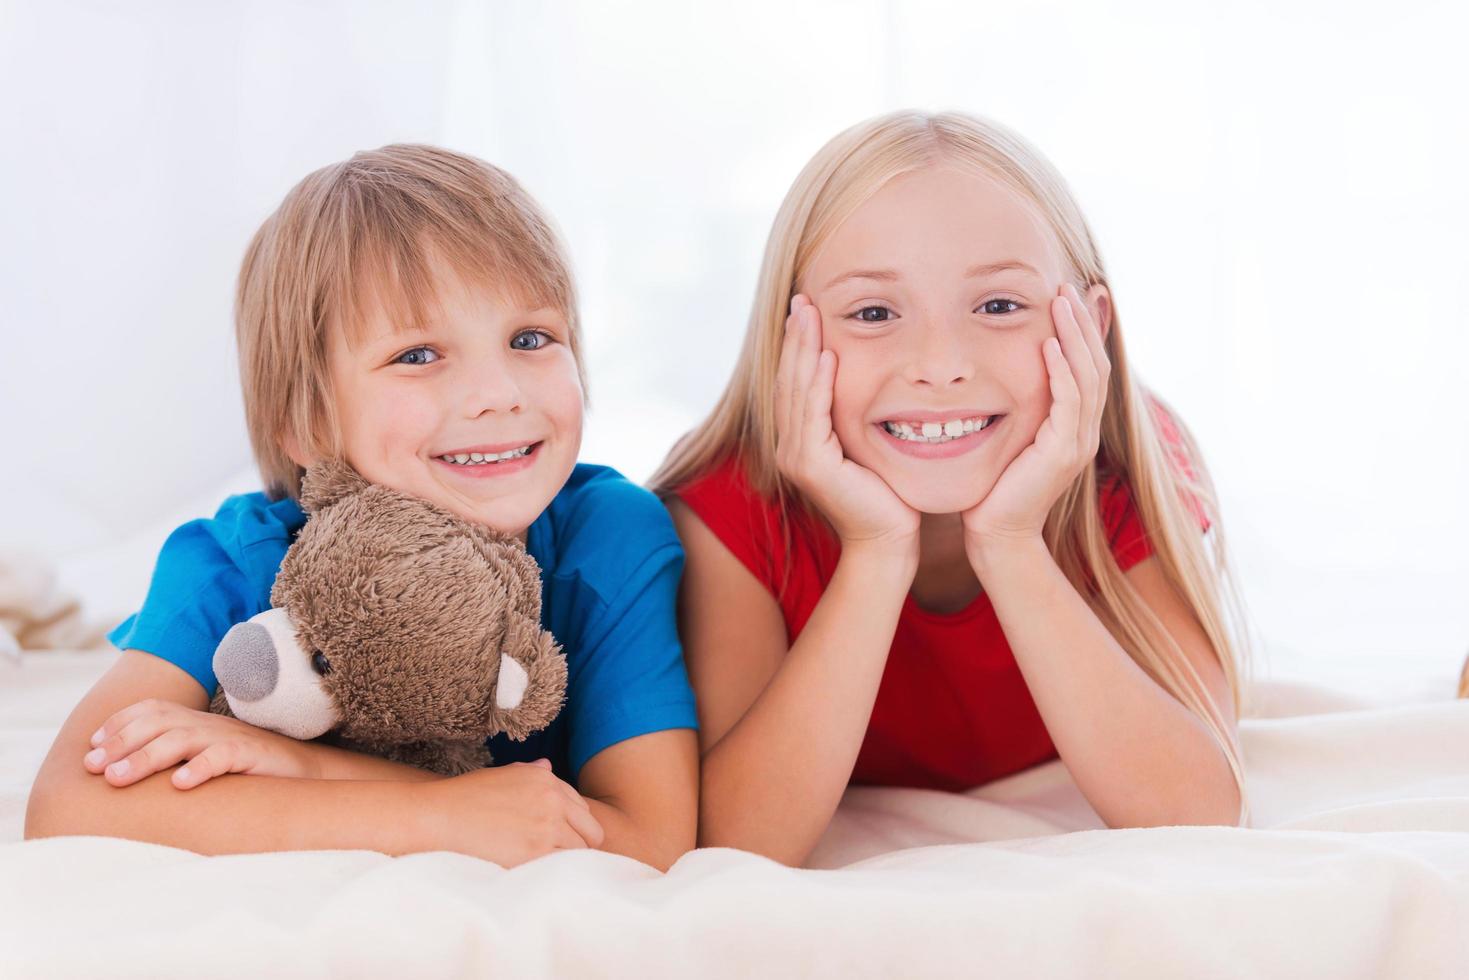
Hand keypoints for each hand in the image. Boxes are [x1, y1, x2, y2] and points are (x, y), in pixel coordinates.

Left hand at [83, 698, 315, 788]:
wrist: (301, 769)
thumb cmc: (243, 768)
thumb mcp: (203, 755)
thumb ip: (171, 756)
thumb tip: (121, 773)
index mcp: (194, 721)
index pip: (150, 710)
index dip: (118, 724)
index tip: (91, 748)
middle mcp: (208, 724)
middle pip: (158, 722)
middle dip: (121, 743)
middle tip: (94, 769)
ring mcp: (230, 738)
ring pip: (182, 739)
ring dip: (146, 757)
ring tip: (119, 778)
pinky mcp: (252, 755)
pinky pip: (223, 757)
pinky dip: (199, 768)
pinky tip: (180, 784)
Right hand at [422, 760, 605, 865]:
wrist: (437, 817)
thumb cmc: (464, 798)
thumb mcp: (501, 776)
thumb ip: (530, 773)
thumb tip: (548, 765)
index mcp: (545, 779)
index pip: (582, 808)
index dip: (572, 826)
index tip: (557, 838)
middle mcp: (552, 800)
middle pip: (591, 832)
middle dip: (578, 845)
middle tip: (555, 857)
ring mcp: (546, 827)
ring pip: (580, 853)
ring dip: (565, 861)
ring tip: (542, 867)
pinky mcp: (536, 853)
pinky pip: (562, 868)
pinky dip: (554, 874)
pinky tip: (536, 874)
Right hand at [775, 295, 919, 557]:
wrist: (889, 540)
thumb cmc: (887, 494)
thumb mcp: (867, 445)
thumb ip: (855, 416)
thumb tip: (865, 377)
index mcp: (800, 441)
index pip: (795, 382)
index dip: (799, 345)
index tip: (807, 308)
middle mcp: (790, 447)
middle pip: (789, 380)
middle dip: (796, 338)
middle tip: (803, 299)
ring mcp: (796, 457)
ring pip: (797, 391)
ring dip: (803, 350)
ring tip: (809, 315)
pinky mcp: (812, 466)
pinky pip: (813, 415)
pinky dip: (819, 384)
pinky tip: (828, 357)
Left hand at [962, 284, 1109, 560]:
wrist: (997, 535)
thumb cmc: (994, 487)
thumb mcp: (1010, 438)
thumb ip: (1018, 409)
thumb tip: (1001, 375)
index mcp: (1075, 427)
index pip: (1088, 368)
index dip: (1084, 331)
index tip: (1073, 295)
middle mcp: (1084, 432)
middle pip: (1095, 365)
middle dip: (1083, 323)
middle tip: (1069, 286)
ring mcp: (1078, 443)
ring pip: (1087, 377)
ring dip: (1074, 336)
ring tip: (1061, 302)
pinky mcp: (1062, 454)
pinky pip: (1068, 403)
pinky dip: (1061, 371)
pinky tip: (1048, 346)